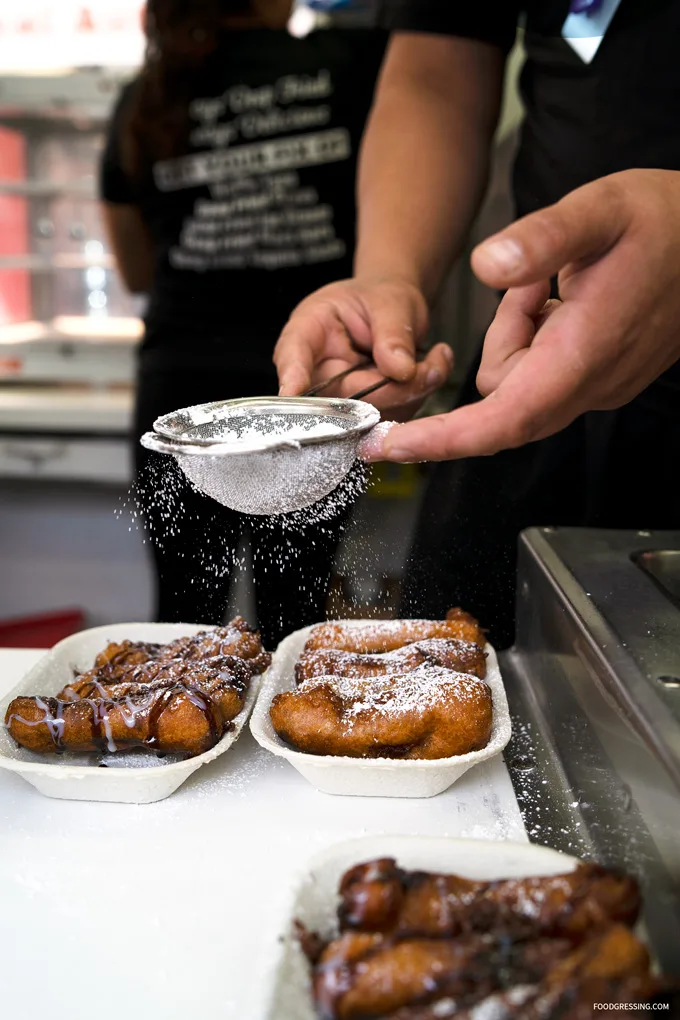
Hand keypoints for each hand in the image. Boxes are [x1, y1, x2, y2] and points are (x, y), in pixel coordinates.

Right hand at [274, 277, 453, 419]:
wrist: (393, 313)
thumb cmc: (381, 299)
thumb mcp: (391, 302)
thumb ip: (394, 333)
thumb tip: (401, 370)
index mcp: (309, 330)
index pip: (293, 354)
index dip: (293, 375)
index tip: (291, 390)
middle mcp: (316, 370)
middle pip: (340, 398)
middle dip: (391, 389)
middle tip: (431, 368)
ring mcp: (338, 397)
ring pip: (370, 416)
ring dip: (412, 394)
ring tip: (434, 361)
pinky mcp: (362, 415)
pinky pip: (391, 419)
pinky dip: (419, 399)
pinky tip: (428, 372)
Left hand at [360, 169, 679, 461]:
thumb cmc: (667, 224)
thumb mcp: (601, 209)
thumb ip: (543, 238)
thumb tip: (485, 265)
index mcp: (584, 353)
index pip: (504, 418)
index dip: (444, 439)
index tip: (392, 446)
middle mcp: (591, 385)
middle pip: (502, 400)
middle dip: (500, 344)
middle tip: (536, 288)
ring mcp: (596, 388)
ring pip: (518, 382)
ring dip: (520, 334)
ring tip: (559, 285)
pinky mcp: (597, 380)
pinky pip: (541, 374)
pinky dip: (537, 338)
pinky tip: (567, 299)